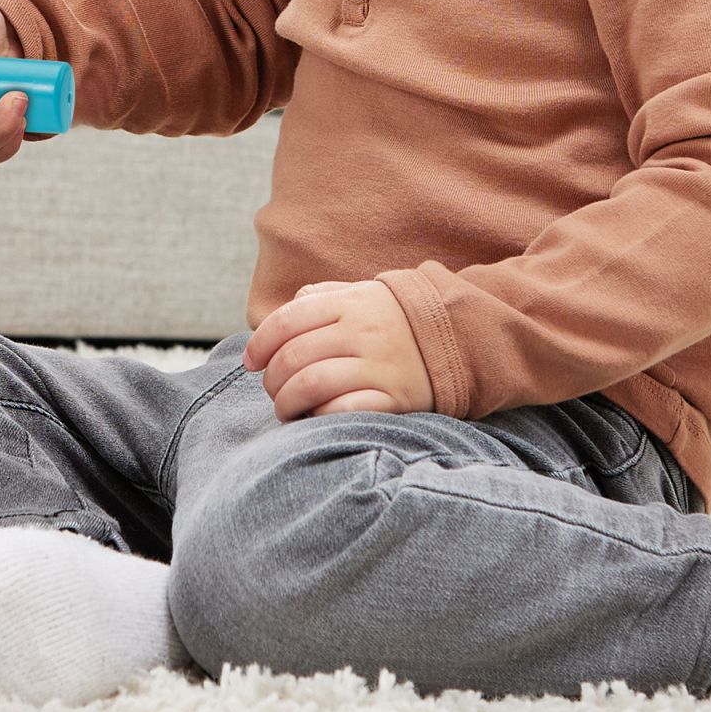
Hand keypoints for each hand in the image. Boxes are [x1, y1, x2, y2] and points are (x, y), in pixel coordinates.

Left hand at [243, 278, 434, 419]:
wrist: (460, 337)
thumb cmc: (394, 320)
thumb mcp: (359, 295)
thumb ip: (317, 299)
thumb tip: (274, 320)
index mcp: (349, 302)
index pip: (286, 320)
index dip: (259, 344)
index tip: (250, 361)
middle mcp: (363, 331)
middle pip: (294, 357)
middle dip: (272, 379)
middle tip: (272, 390)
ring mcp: (381, 364)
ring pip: (312, 384)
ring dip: (287, 402)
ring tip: (286, 409)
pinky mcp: (397, 397)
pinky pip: (345, 409)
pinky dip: (321, 415)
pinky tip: (316, 416)